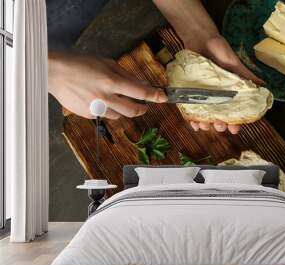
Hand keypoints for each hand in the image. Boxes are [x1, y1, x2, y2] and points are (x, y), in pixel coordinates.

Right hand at [48, 52, 166, 118]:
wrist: (56, 74)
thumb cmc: (81, 64)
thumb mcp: (107, 64)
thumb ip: (126, 75)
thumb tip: (142, 84)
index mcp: (111, 82)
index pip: (139, 92)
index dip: (154, 95)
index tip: (163, 97)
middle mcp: (105, 98)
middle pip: (133, 111)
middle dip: (142, 109)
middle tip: (144, 106)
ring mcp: (96, 109)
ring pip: (119, 116)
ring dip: (123, 109)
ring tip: (114, 98)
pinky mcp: (88, 115)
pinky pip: (105, 115)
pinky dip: (107, 109)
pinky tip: (97, 99)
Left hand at [185, 35, 264, 133]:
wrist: (200, 38)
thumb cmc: (219, 50)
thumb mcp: (234, 63)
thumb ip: (246, 75)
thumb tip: (263, 86)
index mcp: (230, 92)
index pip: (234, 112)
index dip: (235, 122)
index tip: (235, 128)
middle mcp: (217, 97)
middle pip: (219, 118)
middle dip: (220, 125)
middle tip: (219, 125)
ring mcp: (203, 96)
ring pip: (205, 116)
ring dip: (206, 124)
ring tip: (205, 126)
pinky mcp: (190, 93)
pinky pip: (190, 109)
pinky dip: (192, 118)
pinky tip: (193, 124)